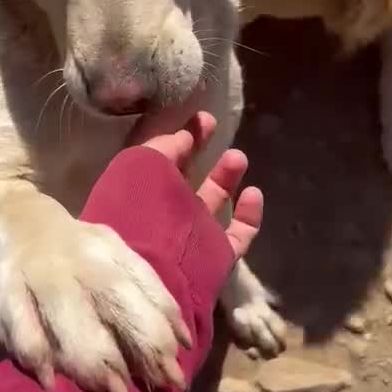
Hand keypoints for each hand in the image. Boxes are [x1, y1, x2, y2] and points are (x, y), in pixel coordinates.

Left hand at [129, 110, 263, 264]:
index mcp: (138, 194)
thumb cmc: (137, 211)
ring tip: (237, 156)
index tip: (198, 118)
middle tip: (213, 124)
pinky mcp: (217, 258)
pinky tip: (253, 193)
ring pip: (212, 204)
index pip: (157, 162)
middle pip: (183, 180)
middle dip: (199, 151)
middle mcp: (163, 216)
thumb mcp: (140, 164)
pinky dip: (249, 216)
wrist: (151, 273)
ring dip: (225, 178)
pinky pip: (239, 235)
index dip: (177, 139)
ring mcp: (191, 238)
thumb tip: (184, 136)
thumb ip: (164, 146)